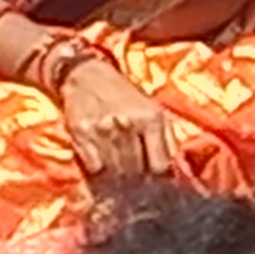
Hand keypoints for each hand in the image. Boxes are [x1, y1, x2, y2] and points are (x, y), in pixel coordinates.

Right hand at [54, 57, 183, 183]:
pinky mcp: (82, 133)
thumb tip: (172, 175)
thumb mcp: (154, 111)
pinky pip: (95, 167)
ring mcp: (103, 129)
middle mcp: (127, 123)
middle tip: (131, 174)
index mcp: (150, 119)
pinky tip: (101, 158)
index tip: (151, 176)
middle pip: (136, 171)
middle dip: (136, 177)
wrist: (88, 76)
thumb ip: (167, 141)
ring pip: (115, 172)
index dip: (156, 176)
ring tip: (117, 166)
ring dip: (117, 175)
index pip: (159, 166)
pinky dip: (99, 168)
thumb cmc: (126, 98)